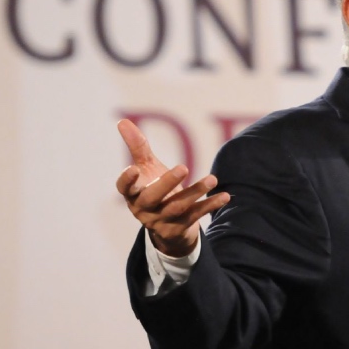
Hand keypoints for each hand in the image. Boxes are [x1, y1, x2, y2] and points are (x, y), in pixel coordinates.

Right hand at [115, 119, 229, 256]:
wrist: (167, 225)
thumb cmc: (153, 188)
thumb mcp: (146, 168)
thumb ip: (137, 147)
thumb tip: (122, 121)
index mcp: (133, 194)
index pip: (124, 189)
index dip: (127, 180)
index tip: (133, 168)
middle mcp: (144, 209)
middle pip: (153, 198)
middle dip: (167, 183)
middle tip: (183, 167)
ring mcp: (162, 220)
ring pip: (178, 207)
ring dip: (196, 192)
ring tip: (212, 178)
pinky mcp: (180, 228)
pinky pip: (196, 215)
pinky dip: (210, 205)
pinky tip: (225, 196)